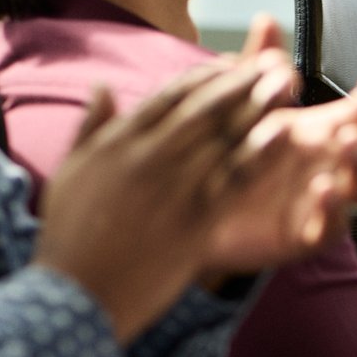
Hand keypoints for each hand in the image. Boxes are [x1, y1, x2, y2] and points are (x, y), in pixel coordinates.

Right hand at [33, 54, 301, 342]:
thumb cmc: (69, 237)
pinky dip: (259, 154)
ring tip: (287, 82)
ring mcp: (173, 189)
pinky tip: (283, 133)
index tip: (232, 61)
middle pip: (204, 109)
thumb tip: (101, 87)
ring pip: (223, 138)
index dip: (205, 75)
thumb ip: (91, 127)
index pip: (169, 95)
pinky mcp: (194, 221)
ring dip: (259, 106)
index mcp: (118, 142)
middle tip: (273, 60)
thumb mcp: (71, 172)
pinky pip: (234, 181)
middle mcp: (147, 157)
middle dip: (241, 80)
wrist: (75, 295)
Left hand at [202, 59, 356, 275]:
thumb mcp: (240, 107)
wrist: (197, 212)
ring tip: (346, 143)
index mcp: (322, 133)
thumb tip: (267, 20)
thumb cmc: (230, 157)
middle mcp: (329, 166)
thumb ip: (258, 67)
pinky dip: (333, 211)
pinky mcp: (305, 235)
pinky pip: (330, 227)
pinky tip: (323, 189)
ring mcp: (322, 202)